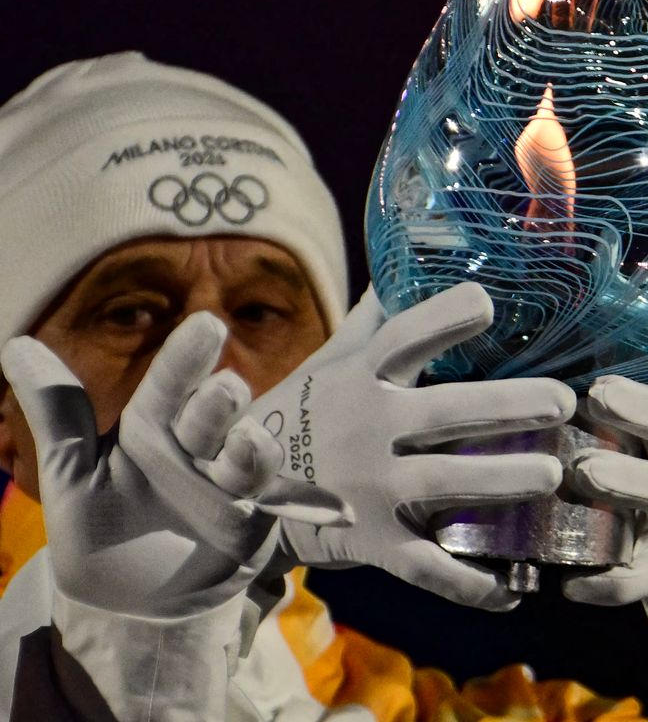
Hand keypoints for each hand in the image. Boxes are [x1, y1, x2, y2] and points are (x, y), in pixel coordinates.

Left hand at [1, 314, 291, 617]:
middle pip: (217, 412)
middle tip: (223, 393)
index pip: (171, 383)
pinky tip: (337, 509)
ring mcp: (232, 482)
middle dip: (221, 401)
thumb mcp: (72, 475)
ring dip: (254, 450)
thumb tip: (14, 345)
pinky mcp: (258, 519)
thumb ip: (57, 412)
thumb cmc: (101, 526)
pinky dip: (314, 505)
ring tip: (249, 448)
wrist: (131, 599)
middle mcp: (200, 445)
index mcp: (156, 427)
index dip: (187, 356)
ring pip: (252, 454)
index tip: (206, 324)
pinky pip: (289, 506)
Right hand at [243, 282, 576, 610]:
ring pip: (444, 483)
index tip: (487, 303)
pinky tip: (515, 586)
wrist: (234, 493)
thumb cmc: (303, 412)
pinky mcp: (371, 541)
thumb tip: (400, 266)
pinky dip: (469, 583)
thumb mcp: (330, 362)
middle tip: (563, 402)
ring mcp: (370, 487)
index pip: (403, 338)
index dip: (442, 319)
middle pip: (444, 413)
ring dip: (501, 481)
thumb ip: (372, 319)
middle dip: (506, 407)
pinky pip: (425, 566)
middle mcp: (368, 428)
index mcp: (361, 378)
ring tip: (552, 477)